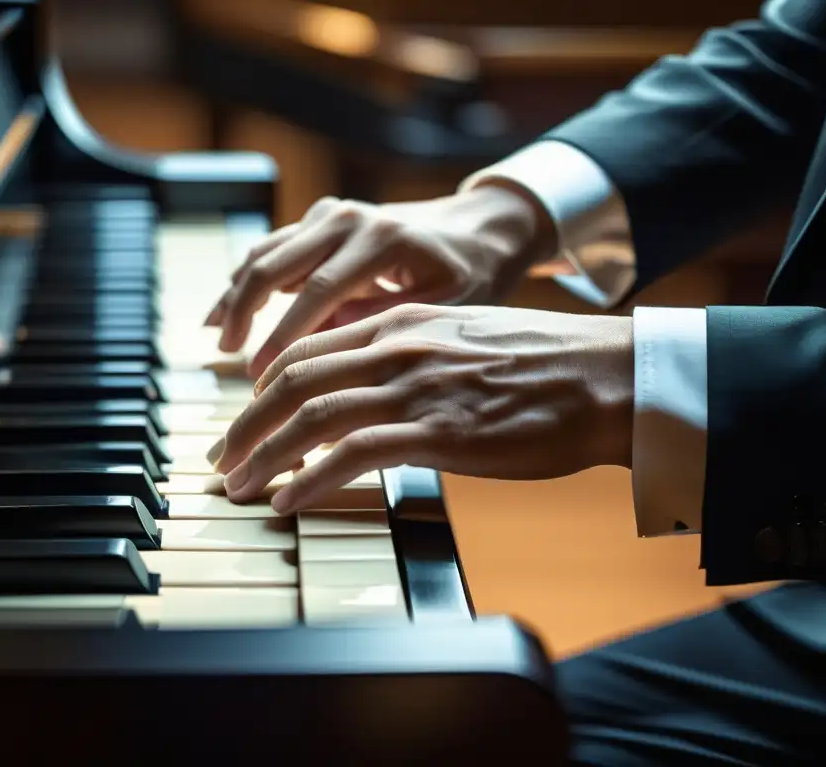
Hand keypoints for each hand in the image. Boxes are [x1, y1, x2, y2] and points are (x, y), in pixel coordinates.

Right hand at [205, 184, 553, 376]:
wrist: (476, 228)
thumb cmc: (469, 274)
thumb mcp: (444, 306)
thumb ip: (387, 325)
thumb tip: (327, 358)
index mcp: (382, 240)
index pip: (319, 291)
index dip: (284, 335)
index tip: (258, 374)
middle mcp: (348, 219)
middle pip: (275, 264)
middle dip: (244, 312)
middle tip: (227, 357)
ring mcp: (330, 215)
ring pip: (265, 253)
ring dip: (236, 296)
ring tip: (218, 340)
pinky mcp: (320, 219)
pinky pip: (272, 250)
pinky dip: (245, 281)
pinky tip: (225, 314)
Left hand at [211, 303, 634, 513]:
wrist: (604, 377)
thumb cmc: (542, 363)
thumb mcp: (462, 338)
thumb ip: (411, 354)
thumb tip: (373, 386)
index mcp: (400, 324)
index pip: (307, 350)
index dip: (264, 387)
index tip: (248, 418)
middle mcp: (397, 348)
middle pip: (292, 380)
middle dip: (245, 423)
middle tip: (221, 458)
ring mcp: (416, 389)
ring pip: (311, 415)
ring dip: (263, 454)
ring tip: (237, 486)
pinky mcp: (439, 433)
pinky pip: (352, 453)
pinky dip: (309, 479)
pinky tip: (287, 501)